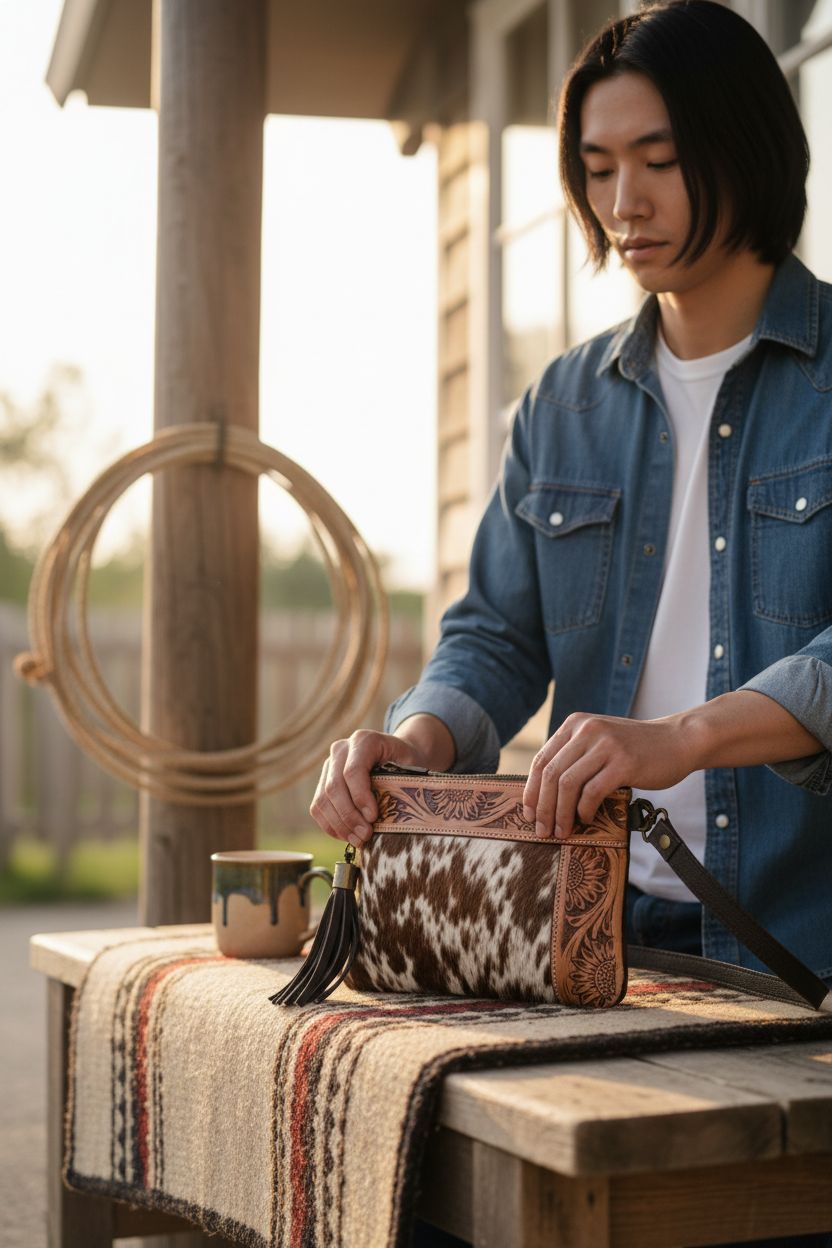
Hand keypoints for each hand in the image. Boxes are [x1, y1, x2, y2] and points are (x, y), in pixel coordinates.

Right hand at [310, 730, 433, 846]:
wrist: (399, 756)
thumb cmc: (408, 764)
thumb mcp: (411, 767)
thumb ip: (401, 785)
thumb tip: (389, 817)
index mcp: (364, 740)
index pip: (353, 771)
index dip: (360, 797)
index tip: (373, 817)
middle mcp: (341, 749)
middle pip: (334, 787)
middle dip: (349, 816)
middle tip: (365, 835)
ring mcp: (329, 765)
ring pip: (322, 799)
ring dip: (339, 825)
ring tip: (358, 840)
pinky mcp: (323, 781)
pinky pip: (318, 807)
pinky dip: (331, 825)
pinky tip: (347, 836)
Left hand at [522, 712, 690, 839]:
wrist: (678, 740)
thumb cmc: (636, 749)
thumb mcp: (599, 742)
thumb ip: (575, 757)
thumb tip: (544, 796)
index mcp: (575, 724)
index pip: (542, 760)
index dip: (531, 790)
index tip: (528, 814)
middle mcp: (587, 730)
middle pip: (551, 774)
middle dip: (543, 807)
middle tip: (541, 830)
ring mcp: (606, 745)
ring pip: (568, 784)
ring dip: (561, 813)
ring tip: (561, 831)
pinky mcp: (623, 763)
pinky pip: (592, 792)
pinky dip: (584, 810)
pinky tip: (586, 819)